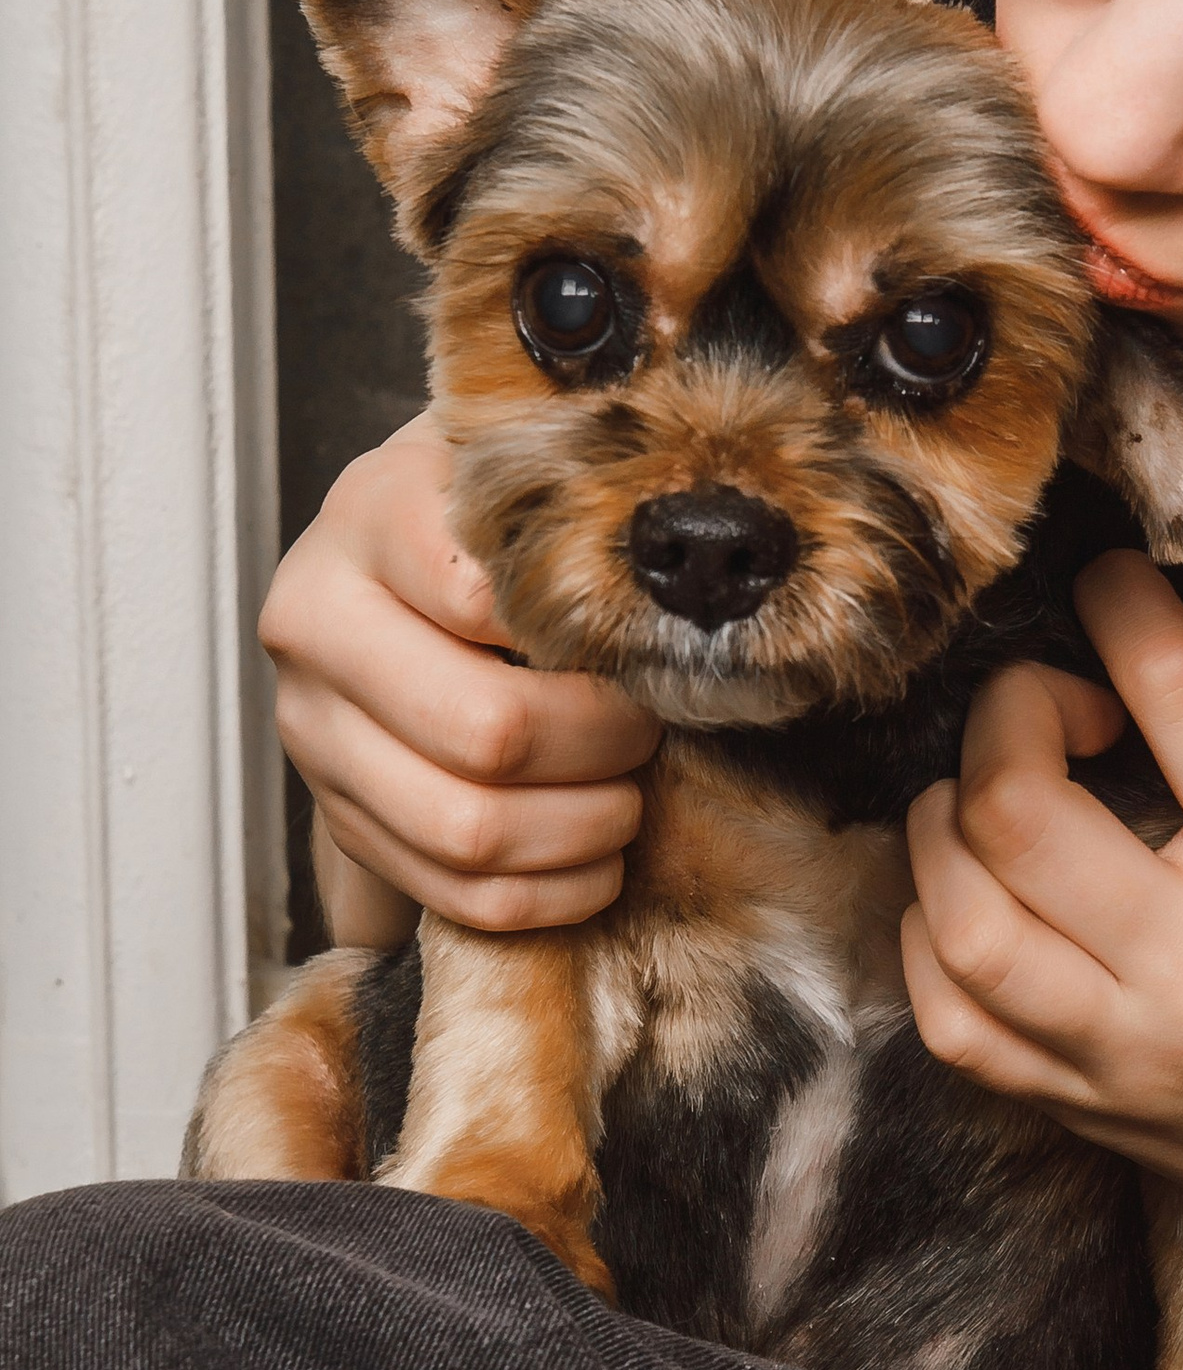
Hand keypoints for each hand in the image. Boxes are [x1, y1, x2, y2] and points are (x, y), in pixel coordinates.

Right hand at [261, 414, 658, 940]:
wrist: (400, 571)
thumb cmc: (493, 519)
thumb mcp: (525, 474)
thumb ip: (578, 500)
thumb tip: (680, 567)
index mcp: (369, 517)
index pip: (481, 596)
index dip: (586, 635)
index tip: (639, 637)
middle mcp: (317, 624)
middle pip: (487, 729)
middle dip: (603, 742)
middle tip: (650, 725)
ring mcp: (314, 733)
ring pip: (469, 828)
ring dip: (583, 827)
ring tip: (629, 795)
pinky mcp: (339, 819)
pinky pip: (458, 895)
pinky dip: (552, 893)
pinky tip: (598, 857)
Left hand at [901, 550, 1182, 1274]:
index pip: (1180, 702)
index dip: (1127, 610)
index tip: (1115, 585)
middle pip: (1019, 811)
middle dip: (1015, 710)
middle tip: (1065, 699)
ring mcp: (1120, 1051)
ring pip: (960, 918)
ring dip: (949, 818)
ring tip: (1002, 785)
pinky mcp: (1073, 1102)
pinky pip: (946, 1016)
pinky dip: (931, 931)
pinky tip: (980, 886)